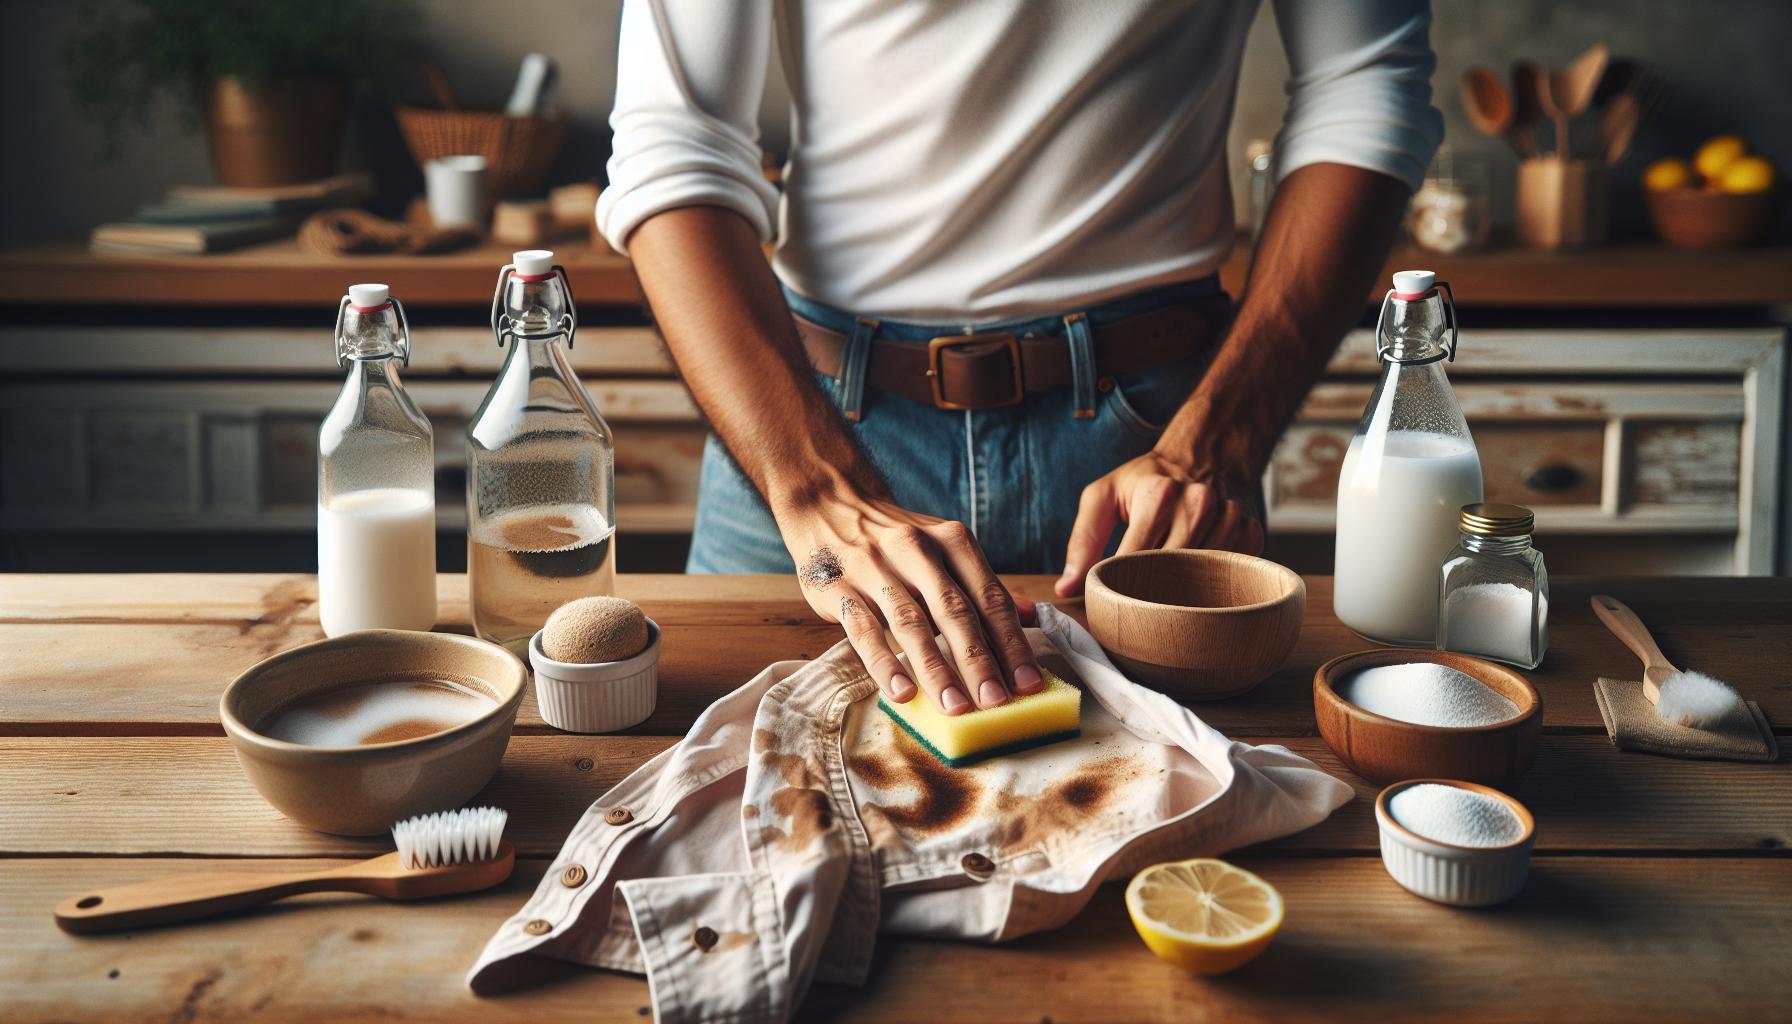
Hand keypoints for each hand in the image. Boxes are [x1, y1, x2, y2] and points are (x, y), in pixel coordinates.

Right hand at [782, 493, 1043, 715]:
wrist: (829, 505)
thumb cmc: (897, 540)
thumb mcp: (944, 548)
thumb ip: (984, 586)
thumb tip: (1034, 616)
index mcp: (952, 541)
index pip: (989, 597)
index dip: (1011, 642)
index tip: (1028, 683)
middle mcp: (916, 550)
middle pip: (954, 611)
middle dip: (978, 660)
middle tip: (997, 702)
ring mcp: (874, 567)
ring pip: (911, 623)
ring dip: (936, 669)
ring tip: (956, 706)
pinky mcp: (838, 588)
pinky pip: (864, 630)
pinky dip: (885, 663)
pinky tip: (903, 693)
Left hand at [1055, 451, 1263, 596]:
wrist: (1203, 454)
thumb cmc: (1146, 481)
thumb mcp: (1104, 496)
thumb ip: (1083, 540)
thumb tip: (1066, 588)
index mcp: (1158, 493)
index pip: (1132, 560)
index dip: (1118, 584)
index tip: (1110, 596)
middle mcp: (1198, 504)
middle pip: (1168, 574)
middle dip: (1148, 589)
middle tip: (1136, 592)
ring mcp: (1229, 517)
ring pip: (1199, 578)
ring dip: (1180, 584)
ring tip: (1166, 574)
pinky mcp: (1250, 531)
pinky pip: (1228, 573)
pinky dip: (1210, 578)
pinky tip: (1197, 566)